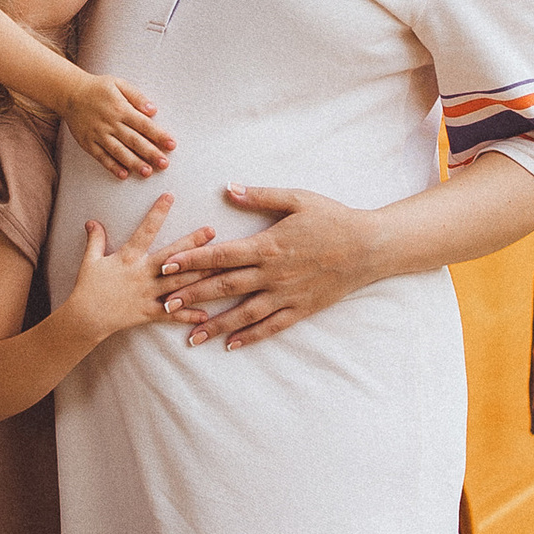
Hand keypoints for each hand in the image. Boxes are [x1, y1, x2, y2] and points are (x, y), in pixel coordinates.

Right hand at [65, 70, 173, 180]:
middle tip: (164, 164)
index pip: (144, 124)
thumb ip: (137, 96)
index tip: (172, 144)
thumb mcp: (119, 84)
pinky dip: (112, 166)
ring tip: (147, 173)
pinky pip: (101, 157)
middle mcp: (110, 123)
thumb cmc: (98, 88)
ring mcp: (98, 135)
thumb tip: (153, 110)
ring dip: (134, 163)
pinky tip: (124, 175)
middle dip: (150, 153)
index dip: (159, 135)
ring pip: (119, 152)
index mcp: (121, 108)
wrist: (69, 93)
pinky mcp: (88, 143)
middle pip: (134, 140)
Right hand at [65, 195, 215, 343]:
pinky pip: (172, 314)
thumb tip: (92, 221)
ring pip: (178, 283)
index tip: (170, 196)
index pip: (145, 230)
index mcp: (128, 257)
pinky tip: (206, 313)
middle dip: (192, 243)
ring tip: (220, 266)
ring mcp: (147, 294)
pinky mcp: (149, 313)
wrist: (85, 318)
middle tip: (211, 231)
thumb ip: (95, 240)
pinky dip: (188, 314)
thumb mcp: (90, 260)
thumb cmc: (87, 287)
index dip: (157, 212)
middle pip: (171, 256)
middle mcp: (141, 274)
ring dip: (200, 275)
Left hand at [155, 184, 379, 347]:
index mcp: (268, 245)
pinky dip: (250, 337)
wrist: (370, 246)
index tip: (166, 267)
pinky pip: (271, 327)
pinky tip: (230, 345)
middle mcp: (273, 273)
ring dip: (215, 325)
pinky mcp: (301, 309)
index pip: (221, 255)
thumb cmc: (333, 218)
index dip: (191, 261)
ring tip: (189, 336)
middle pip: (224, 286)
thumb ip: (260, 195)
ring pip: (244, 313)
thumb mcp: (297, 199)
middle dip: (192, 296)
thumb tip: (228, 188)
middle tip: (163, 305)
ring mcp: (287, 294)